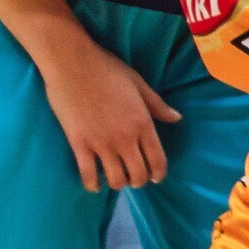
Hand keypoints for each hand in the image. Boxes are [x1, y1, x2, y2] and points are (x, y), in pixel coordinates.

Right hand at [37, 39, 180, 193]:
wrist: (72, 63)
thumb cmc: (106, 69)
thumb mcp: (138, 84)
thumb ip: (157, 105)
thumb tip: (176, 118)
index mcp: (142, 123)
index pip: (157, 160)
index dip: (158, 173)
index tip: (155, 178)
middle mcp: (125, 138)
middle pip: (138, 174)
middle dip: (138, 181)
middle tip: (134, 179)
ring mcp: (101, 142)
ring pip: (115, 179)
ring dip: (118, 183)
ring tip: (115, 179)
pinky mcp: (79, 143)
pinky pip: (88, 173)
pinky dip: (92, 184)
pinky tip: (94, 185)